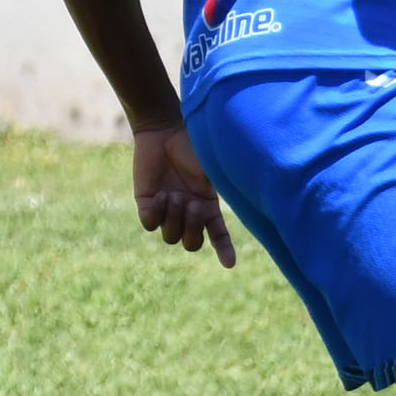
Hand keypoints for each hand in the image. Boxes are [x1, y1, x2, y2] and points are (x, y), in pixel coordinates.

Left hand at [132, 126, 236, 266]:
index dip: (224, 251)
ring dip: (175, 219)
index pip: (218, 236)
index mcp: (208, 206)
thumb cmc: (192, 146)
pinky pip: (150, 224)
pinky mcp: (147, 204)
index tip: (229, 264)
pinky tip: (161, 195)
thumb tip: (248, 201)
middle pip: (192, 243)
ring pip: (170, 237)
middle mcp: (188, 212)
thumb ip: (226, 187)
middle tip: (192, 205)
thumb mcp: (213, 168)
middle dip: (192, 229)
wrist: (164, 131)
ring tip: (174, 196)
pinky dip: (157, 214)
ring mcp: (167, 210)